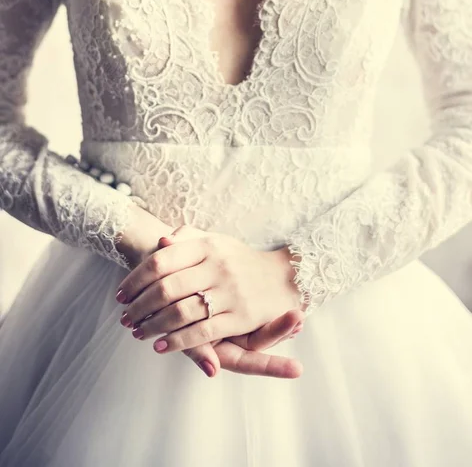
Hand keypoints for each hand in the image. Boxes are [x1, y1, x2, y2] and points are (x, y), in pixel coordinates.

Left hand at [116, 224, 305, 375]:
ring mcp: (230, 293)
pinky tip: (160, 345)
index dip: (135, 279)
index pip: (161, 261)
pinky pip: (202, 332)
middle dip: (139, 306)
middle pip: (166, 289)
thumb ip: (188, 238)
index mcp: (208, 246)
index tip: (120, 293)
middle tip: (124, 317)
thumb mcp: (217, 241)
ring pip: (180, 312)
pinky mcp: (240, 318)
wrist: (284, 277)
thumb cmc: (240, 260)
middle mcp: (218, 267)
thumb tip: (161, 243)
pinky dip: (176, 341)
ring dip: (152, 325)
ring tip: (137, 331)